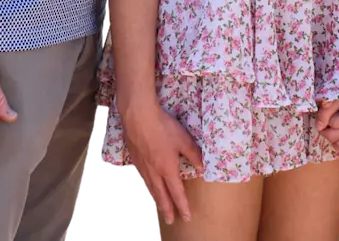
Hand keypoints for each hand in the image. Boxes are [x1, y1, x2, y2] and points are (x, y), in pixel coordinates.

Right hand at [116, 96, 203, 225]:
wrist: (139, 117)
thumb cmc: (163, 127)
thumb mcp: (184, 139)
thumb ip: (194, 154)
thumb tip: (202, 168)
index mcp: (168, 169)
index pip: (177, 192)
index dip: (182, 205)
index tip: (187, 217)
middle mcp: (154, 172)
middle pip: (162, 195)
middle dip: (168, 209)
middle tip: (171, 221)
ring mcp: (143, 167)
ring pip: (151, 189)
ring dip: (157, 200)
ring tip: (161, 208)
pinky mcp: (135, 159)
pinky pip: (143, 179)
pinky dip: (148, 188)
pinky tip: (148, 186)